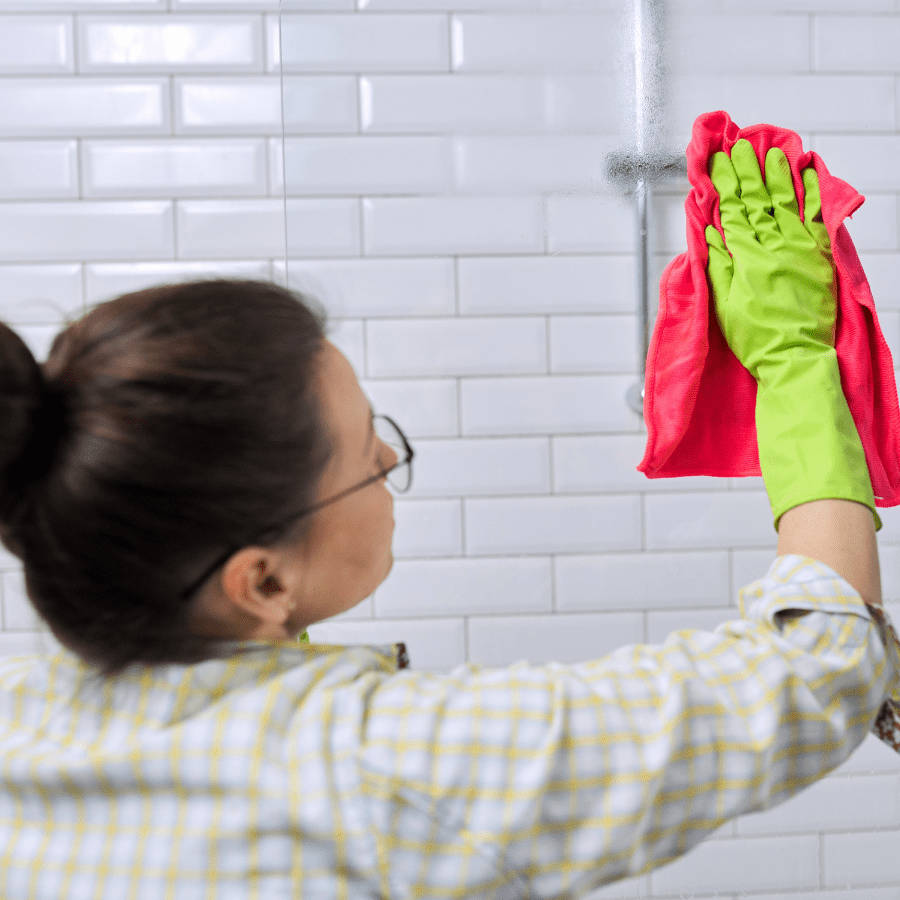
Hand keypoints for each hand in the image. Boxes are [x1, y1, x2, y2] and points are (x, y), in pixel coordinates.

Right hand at [705, 139, 836, 381]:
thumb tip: (709, 232)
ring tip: (770, 153)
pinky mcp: (820, 257)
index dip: (723, 185)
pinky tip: (808, 175)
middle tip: (738, 149)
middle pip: (758, 201)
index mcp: (748, 258)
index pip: (733, 212)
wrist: (794, 357)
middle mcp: (776, 247)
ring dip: (777, 176)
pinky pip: (817, 217)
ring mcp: (801, 249)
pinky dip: (812, 193)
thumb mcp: (724, 304)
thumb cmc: (757, 338)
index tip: (717, 163)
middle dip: (746, 172)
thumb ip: (718, 264)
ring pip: (787, 203)